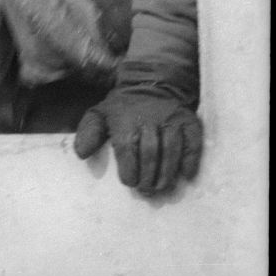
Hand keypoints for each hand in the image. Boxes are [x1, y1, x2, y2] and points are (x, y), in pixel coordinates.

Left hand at [73, 85, 202, 194]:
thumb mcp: (100, 114)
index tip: (130, 183)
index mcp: (125, 119)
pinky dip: (191, 160)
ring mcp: (171, 120)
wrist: (151, 84)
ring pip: (171, 150)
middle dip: (148, 175)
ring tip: (164, 188)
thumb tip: (82, 154)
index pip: (127, 148)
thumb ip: (89, 133)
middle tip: (147, 191)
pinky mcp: (189, 122)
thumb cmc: (123, 108)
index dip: (129, 169)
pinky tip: (187, 175)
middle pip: (150, 152)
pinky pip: (193, 143)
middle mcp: (149, 119)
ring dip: (168, 173)